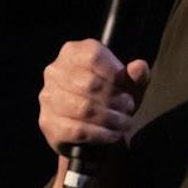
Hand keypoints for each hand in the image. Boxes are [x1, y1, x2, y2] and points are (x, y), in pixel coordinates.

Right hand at [38, 39, 150, 158]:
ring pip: (83, 108)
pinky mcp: (48, 123)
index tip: (126, 88)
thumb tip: (139, 67)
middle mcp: (55, 71)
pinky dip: (101, 134)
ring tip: (124, 122)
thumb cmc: (110, 101)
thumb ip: (136, 76)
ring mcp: (48, 97)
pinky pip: (78, 130)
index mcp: (72, 52)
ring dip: (111, 118)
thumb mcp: (128, 87)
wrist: (92, 134)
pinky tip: (113, 134)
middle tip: (128, 108)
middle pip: (89, 84)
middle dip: (115, 99)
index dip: (115, 74)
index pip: (93, 56)